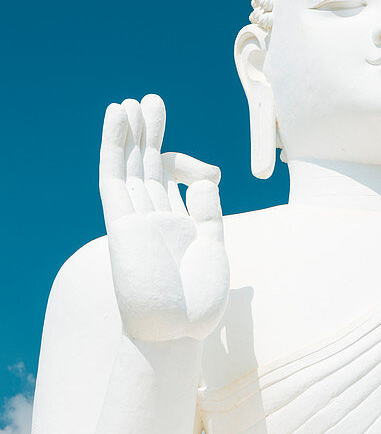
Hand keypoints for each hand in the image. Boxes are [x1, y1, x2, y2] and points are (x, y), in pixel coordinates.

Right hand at [99, 94, 229, 341]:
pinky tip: (117, 118)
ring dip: (130, 133)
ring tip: (132, 101)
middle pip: (148, 167)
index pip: (174, 182)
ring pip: (129, 166)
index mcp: (177, 227)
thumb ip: (208, 213)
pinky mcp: (120, 221)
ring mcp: (135, 218)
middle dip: (150, 134)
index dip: (187, 165)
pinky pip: (114, 176)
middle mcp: (153, 219)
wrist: (176, 332)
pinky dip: (114, 145)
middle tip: (152, 101)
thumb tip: (204, 178)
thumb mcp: (213, 249)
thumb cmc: (197, 303)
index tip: (211, 172)